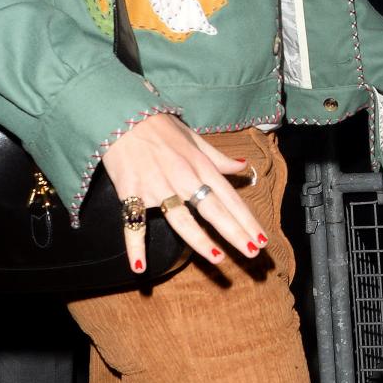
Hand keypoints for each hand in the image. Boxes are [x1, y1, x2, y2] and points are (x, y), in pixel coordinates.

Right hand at [101, 112, 265, 272]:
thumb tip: (242, 165)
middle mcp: (182, 178)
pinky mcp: (131, 191)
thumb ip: (218, 157)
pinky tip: (140, 267)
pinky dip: (135, 246)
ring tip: (217, 258)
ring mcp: (157, 186)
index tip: (261, 239)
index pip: (230, 198)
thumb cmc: (158, 125)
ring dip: (199, 241)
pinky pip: (134, 223)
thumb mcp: (193, 137)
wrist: (121, 114)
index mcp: (200, 166)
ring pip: (181, 219)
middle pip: (214, 210)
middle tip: (253, 252)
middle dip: (235, 233)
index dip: (247, 220)